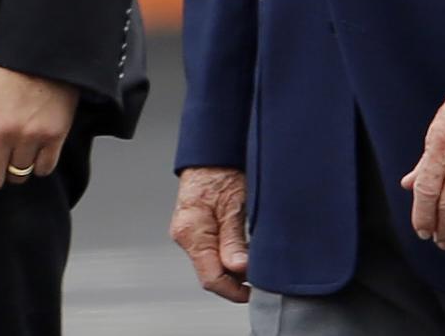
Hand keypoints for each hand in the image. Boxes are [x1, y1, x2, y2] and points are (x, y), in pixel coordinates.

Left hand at [0, 64, 77, 191]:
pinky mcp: (54, 134)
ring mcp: (29, 134)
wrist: (42, 54)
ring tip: (19, 146)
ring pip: (18, 177)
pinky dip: (40, 163)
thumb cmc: (2, 76)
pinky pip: (43, 169)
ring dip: (18, 166)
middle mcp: (0, 131)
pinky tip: (37, 144)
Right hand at [169, 166, 250, 302]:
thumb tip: (240, 269)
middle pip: (210, 272)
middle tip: (259, 275)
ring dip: (233, 267)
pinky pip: (210, 250)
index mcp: (192, 232)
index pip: (211, 278)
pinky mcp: (195, 227)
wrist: (211, 150)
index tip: (253, 292)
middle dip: (235, 279)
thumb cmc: (222, 169)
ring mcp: (188, 232)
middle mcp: (185, 235)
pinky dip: (227, 254)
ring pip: (211, 262)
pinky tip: (243, 248)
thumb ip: (234, 240)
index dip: (234, 290)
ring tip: (254, 260)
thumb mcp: (235, 205)